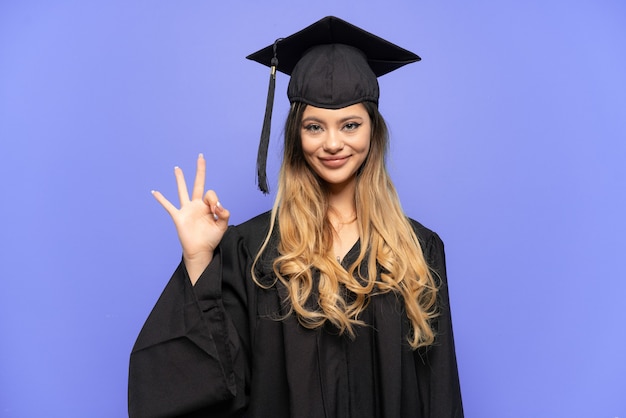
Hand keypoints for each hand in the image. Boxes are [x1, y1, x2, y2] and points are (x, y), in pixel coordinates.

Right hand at [152, 154, 229, 283]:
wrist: (200, 250)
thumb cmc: (211, 238)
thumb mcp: (223, 226)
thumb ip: (224, 214)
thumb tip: (218, 205)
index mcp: (207, 206)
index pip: (211, 194)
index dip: (214, 201)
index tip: (216, 211)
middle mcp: (196, 205)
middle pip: (198, 184)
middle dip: (200, 170)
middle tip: (201, 156)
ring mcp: (186, 210)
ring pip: (183, 191)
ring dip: (180, 179)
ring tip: (177, 168)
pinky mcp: (178, 217)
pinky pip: (168, 206)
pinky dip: (161, 199)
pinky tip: (155, 192)